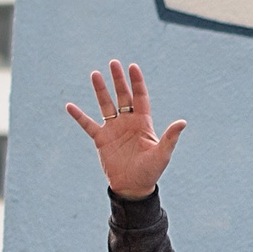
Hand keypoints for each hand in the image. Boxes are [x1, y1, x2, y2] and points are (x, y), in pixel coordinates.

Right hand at [64, 60, 186, 199]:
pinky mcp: (101, 139)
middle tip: (113, 63)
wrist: (133, 188)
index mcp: (143, 123)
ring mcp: (113, 130)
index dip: (137, 82)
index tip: (133, 67)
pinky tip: (69, 106)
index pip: (140, 97)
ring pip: (106, 105)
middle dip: (119, 80)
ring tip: (95, 74)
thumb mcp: (162, 154)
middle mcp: (127, 123)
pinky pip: (87, 124)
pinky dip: (79, 116)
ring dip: (100, 90)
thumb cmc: (150, 172)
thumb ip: (170, 137)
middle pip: (123, 96)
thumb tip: (183, 122)